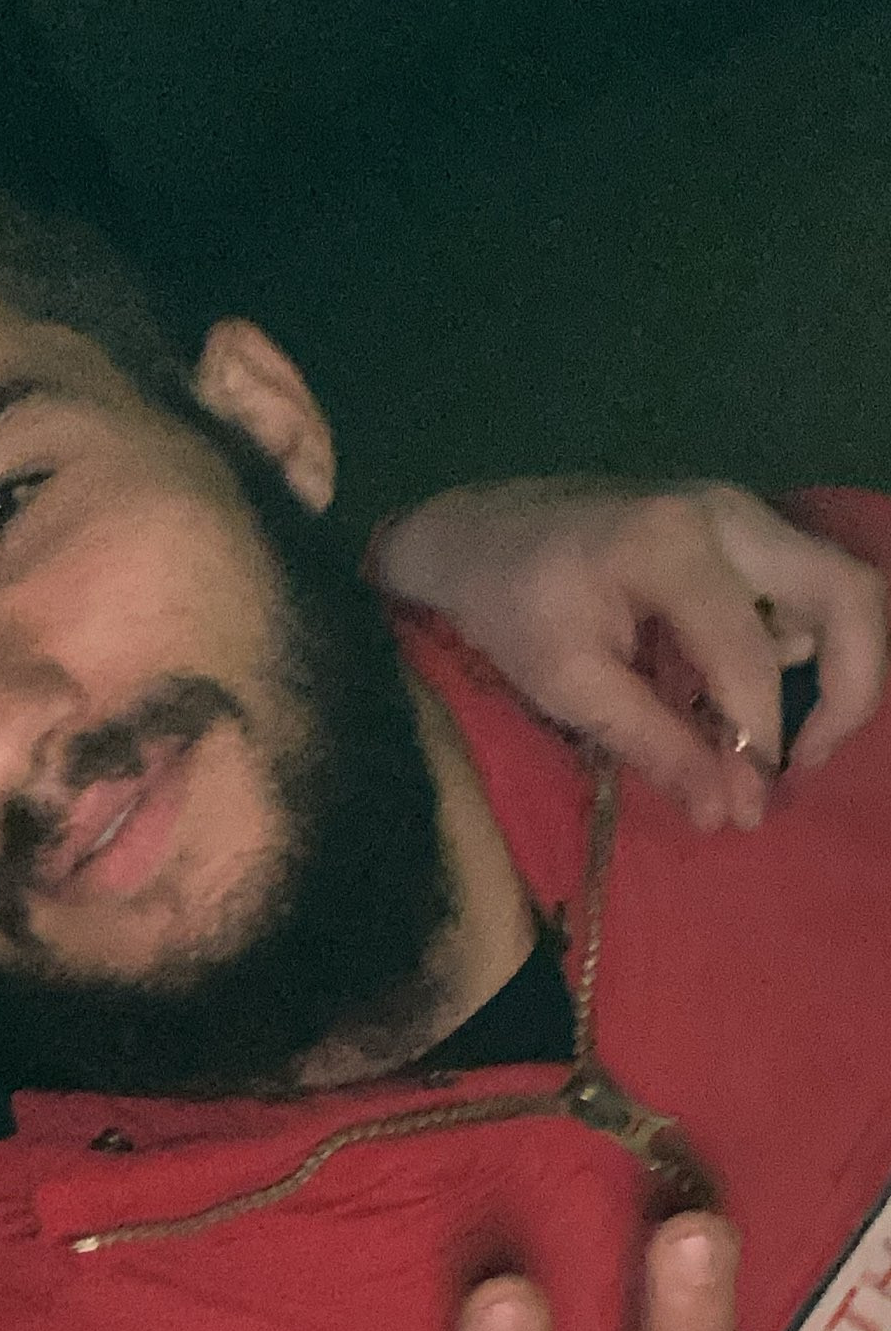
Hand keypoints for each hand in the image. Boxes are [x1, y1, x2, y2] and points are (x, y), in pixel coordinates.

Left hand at [374, 478, 886, 830]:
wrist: (480, 533)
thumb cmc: (507, 604)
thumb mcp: (565, 684)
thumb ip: (653, 744)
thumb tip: (728, 815)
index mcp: (672, 543)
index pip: (750, 654)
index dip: (758, 738)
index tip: (744, 803)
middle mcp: (729, 515)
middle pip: (850, 594)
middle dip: (850, 690)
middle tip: (802, 763)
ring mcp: (742, 516)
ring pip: (838, 592)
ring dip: (824, 673)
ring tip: (756, 743)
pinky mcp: (742, 534)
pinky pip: (802, 595)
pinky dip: (788, 656)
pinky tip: (725, 701)